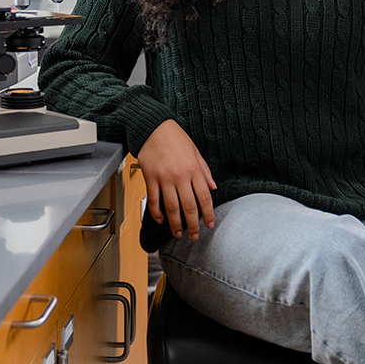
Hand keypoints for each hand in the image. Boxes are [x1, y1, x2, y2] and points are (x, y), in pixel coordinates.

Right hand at [138, 119, 216, 240]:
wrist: (153, 127)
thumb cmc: (175, 137)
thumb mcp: (196, 152)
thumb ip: (205, 171)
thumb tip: (213, 187)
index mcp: (194, 170)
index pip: (205, 197)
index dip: (208, 213)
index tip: (209, 224)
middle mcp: (181, 176)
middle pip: (189, 206)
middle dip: (193, 225)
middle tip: (195, 236)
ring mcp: (165, 178)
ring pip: (171, 207)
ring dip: (175, 224)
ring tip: (177, 233)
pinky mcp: (151, 178)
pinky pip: (154, 200)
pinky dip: (156, 213)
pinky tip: (160, 220)